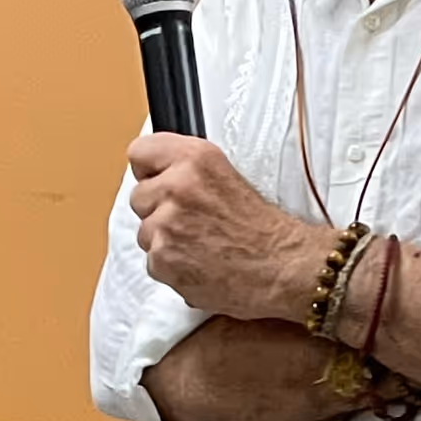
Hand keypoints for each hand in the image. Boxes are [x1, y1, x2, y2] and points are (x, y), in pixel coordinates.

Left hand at [128, 133, 316, 320]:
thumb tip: (155, 176)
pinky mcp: (163, 258)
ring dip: (165, 242)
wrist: (282, 266)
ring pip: (144, 233)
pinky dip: (172, 268)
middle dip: (158, 211)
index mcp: (194, 158)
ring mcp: (166, 224)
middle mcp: (177, 186)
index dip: (150, 172)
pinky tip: (199, 264)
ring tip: (200, 246)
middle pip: (138, 197)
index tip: (160, 182)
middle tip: (192, 222)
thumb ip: (186, 170)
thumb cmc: (262, 227)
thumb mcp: (226, 175)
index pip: (140, 153)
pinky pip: (152, 262)